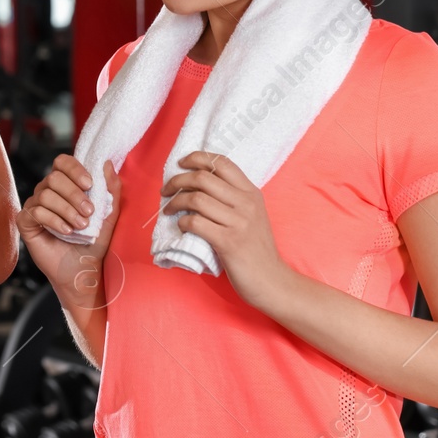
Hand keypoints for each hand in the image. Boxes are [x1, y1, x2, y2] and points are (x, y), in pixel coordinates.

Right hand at [18, 156, 122, 309]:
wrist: (83, 271)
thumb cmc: (94, 244)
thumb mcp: (109, 215)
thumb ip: (111, 189)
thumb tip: (107, 164)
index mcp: (66, 186)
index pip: (62, 162)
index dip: (74, 169)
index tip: (90, 184)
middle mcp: (47, 192)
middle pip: (53, 177)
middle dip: (74, 194)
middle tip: (89, 213)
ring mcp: (34, 206)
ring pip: (45, 194)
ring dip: (67, 210)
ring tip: (80, 226)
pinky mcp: (26, 223)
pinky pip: (35, 212)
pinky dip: (54, 220)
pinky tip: (66, 232)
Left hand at [161, 152, 288, 306]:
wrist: (271, 280)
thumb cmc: (256, 248)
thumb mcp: (251, 215)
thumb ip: (232, 198)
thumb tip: (197, 183)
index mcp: (251, 193)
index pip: (223, 162)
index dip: (198, 158)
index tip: (182, 164)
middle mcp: (246, 203)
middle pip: (204, 177)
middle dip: (178, 180)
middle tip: (166, 190)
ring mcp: (238, 222)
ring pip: (196, 198)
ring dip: (175, 202)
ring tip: (169, 209)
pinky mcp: (228, 241)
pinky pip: (195, 222)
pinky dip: (182, 222)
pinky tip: (181, 226)